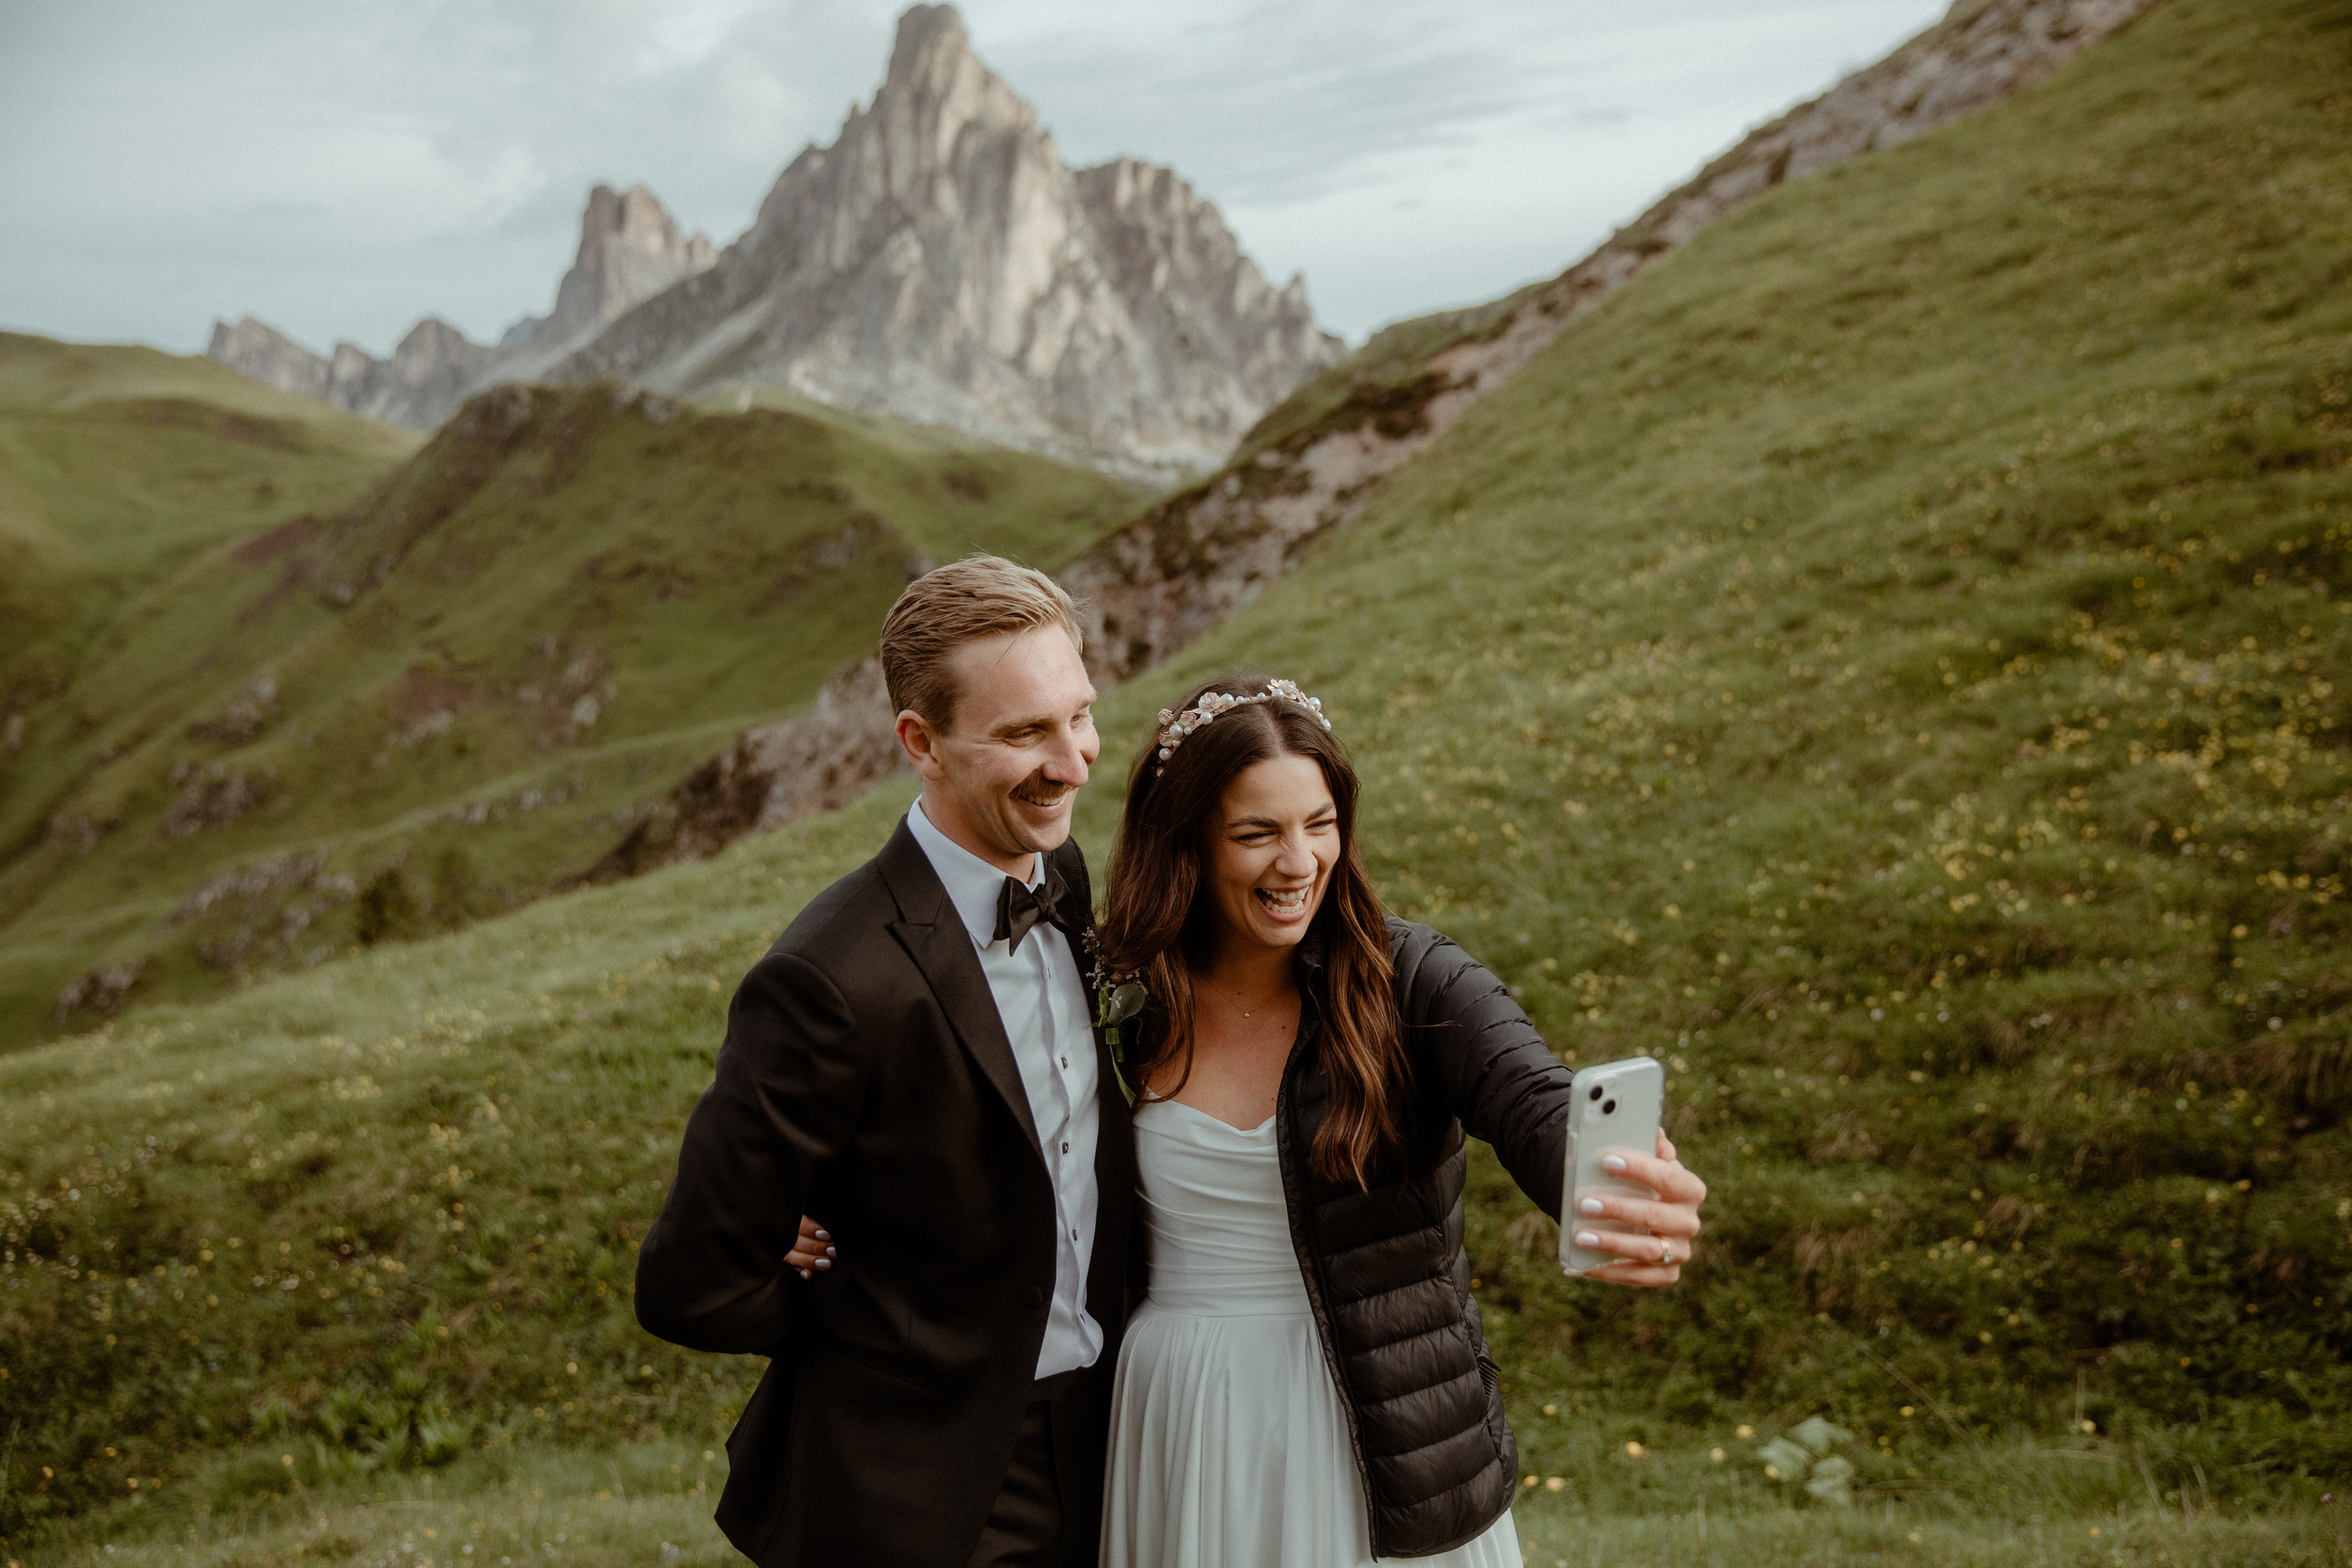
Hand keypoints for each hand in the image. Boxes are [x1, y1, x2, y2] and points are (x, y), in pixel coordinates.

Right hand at [784, 1214, 832, 1279]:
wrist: (777, 1218)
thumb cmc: (804, 1209)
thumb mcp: (806, 1211)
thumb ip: (813, 1218)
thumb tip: (827, 1228)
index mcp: (788, 1217)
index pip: (798, 1224)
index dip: (811, 1230)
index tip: (826, 1235)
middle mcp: (781, 1233)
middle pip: (796, 1242)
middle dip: (816, 1247)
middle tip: (834, 1251)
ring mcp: (779, 1247)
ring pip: (792, 1256)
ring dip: (810, 1261)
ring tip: (827, 1264)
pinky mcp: (782, 1259)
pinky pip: (790, 1267)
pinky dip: (799, 1271)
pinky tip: (808, 1275)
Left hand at [1570, 1131, 1705, 1286]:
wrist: (1640, 1212)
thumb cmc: (1641, 1182)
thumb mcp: (1646, 1161)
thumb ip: (1647, 1145)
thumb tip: (1652, 1130)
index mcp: (1690, 1189)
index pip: (1669, 1178)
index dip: (1640, 1169)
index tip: (1606, 1160)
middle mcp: (1689, 1222)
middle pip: (1655, 1216)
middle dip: (1619, 1209)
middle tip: (1584, 1203)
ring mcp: (1679, 1251)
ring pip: (1646, 1251)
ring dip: (1611, 1243)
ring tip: (1580, 1236)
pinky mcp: (1667, 1274)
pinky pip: (1637, 1276)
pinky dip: (1606, 1270)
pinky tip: (1578, 1264)